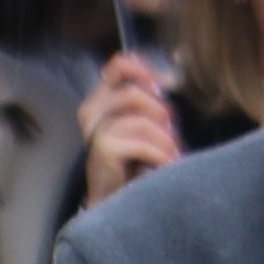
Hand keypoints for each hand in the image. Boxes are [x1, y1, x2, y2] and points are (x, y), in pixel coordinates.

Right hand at [82, 54, 184, 206]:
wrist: (118, 198)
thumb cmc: (136, 159)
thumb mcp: (146, 123)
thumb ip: (149, 101)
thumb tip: (164, 82)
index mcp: (102, 98)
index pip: (119, 65)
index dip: (144, 72)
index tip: (161, 89)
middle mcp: (92, 109)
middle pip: (134, 93)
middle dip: (160, 114)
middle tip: (171, 135)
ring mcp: (94, 129)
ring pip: (142, 121)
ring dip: (164, 139)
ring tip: (171, 154)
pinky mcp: (102, 147)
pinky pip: (141, 142)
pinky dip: (160, 154)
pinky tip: (166, 164)